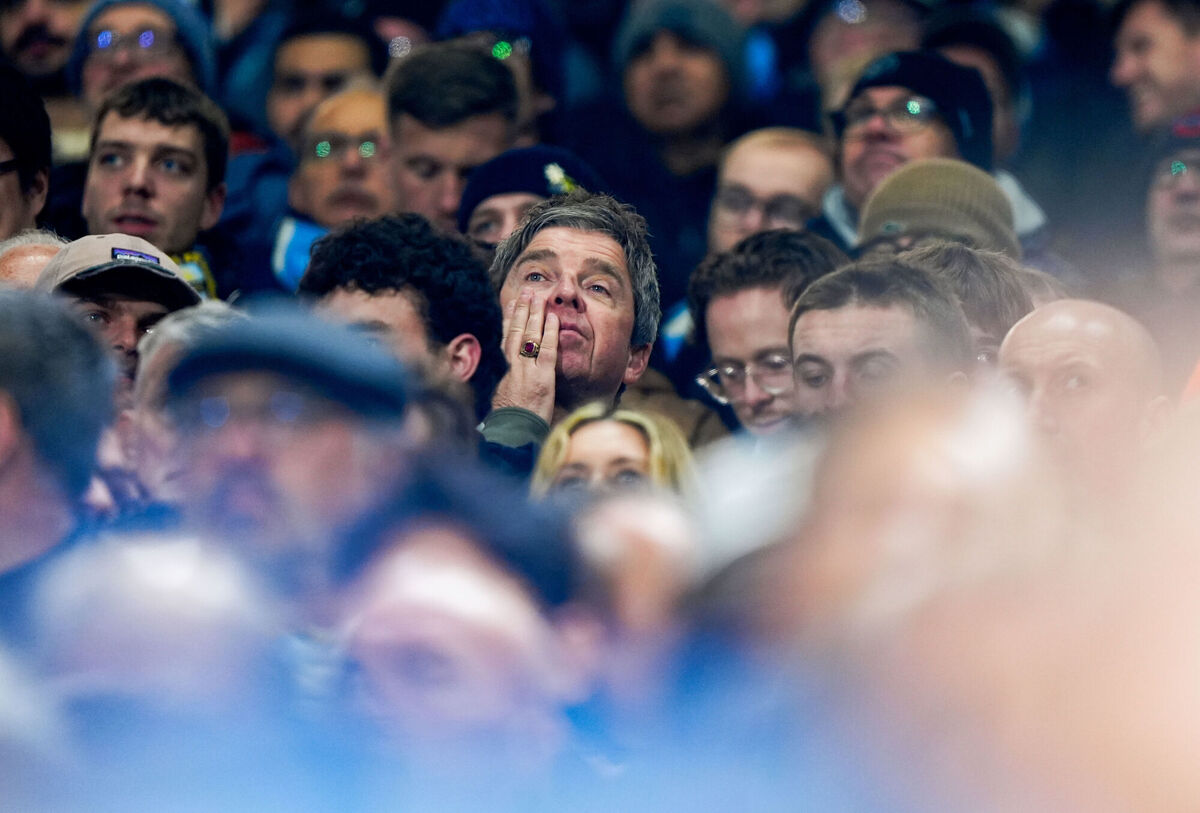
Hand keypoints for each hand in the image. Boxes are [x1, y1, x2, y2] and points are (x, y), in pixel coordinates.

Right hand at [491, 288, 559, 423]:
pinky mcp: (542, 380)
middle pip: (516, 334)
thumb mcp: (503, 402)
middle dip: (521, 311)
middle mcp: (514, 370)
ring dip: (534, 315)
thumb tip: (507, 381)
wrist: (511, 439)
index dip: (509, 321)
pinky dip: (550, 334)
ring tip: (537, 296)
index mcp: (505, 374)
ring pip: (529, 338)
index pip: (507, 341)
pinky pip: (546, 352)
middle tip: (525, 291)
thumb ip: (507, 387)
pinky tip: (553, 319)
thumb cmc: (509, 427)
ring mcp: (527, 373)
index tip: (511, 305)